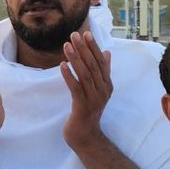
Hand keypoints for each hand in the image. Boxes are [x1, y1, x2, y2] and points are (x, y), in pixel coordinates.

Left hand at [61, 31, 112, 146]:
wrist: (85, 134)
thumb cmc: (89, 110)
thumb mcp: (98, 89)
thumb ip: (103, 72)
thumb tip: (107, 52)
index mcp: (107, 85)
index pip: (101, 62)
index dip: (93, 47)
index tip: (85, 33)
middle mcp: (103, 90)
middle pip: (93, 66)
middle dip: (83, 49)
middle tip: (73, 35)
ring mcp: (94, 98)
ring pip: (85, 75)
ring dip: (75, 59)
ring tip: (66, 45)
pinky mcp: (82, 105)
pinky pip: (76, 88)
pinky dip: (69, 75)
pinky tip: (62, 65)